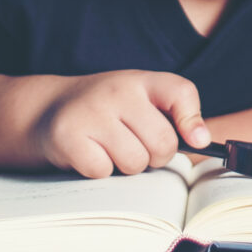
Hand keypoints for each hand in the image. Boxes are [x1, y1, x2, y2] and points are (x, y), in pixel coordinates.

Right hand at [32, 70, 210, 177]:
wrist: (49, 109)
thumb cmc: (107, 111)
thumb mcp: (139, 101)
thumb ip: (173, 116)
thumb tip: (202, 140)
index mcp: (140, 80)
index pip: (180, 92)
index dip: (193, 120)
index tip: (196, 139)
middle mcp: (116, 90)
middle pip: (163, 143)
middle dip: (154, 156)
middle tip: (136, 146)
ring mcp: (92, 112)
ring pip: (135, 162)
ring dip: (126, 166)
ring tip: (110, 148)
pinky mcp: (69, 136)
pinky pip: (104, 171)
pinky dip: (100, 171)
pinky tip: (89, 153)